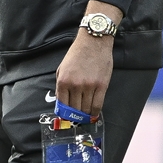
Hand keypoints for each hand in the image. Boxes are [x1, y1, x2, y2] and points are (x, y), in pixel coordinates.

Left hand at [55, 0, 118, 116]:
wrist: (93, 43)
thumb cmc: (76, 55)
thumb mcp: (62, 68)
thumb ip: (60, 85)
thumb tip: (61, 101)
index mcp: (63, 81)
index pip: (62, 104)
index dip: (64, 113)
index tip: (65, 117)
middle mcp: (75, 85)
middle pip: (74, 109)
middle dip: (74, 116)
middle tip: (75, 119)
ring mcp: (89, 86)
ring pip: (86, 109)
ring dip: (84, 115)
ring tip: (84, 116)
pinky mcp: (102, 86)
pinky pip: (98, 105)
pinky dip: (94, 112)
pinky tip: (93, 114)